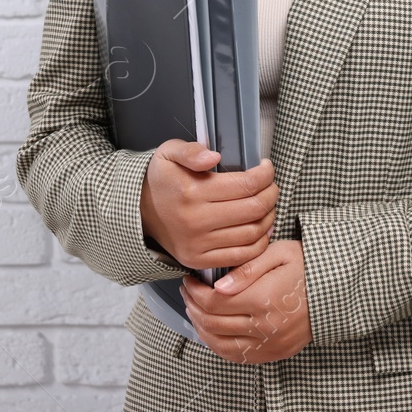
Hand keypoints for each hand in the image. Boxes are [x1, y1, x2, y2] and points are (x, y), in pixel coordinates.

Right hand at [139, 140, 277, 270]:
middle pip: (253, 209)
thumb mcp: (169, 153)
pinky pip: (240, 256)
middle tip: (271, 185)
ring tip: (267, 204)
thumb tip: (214, 157)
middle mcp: (195, 220)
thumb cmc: (161, 179)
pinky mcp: (198, 260)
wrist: (139, 211)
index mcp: (191, 191)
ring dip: (268, 217)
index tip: (266, 167)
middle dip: (271, 194)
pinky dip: (259, 243)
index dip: (265, 175)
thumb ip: (191, 151)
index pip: (246, 184)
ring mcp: (197, 244)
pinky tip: (261, 228)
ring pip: (252, 233)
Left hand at [181, 238, 310, 363]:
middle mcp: (265, 326)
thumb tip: (218, 286)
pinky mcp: (275, 352)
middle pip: (213, 323)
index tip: (189, 281)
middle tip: (188, 292)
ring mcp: (271, 343)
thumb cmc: (307, 266)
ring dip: (201, 328)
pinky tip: (213, 331)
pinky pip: (238, 356)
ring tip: (195, 311)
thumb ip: (246, 269)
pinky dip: (219, 346)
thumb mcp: (278, 254)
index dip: (195, 292)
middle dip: (193, 306)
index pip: (214, 302)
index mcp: (263, 299)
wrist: (336, 287)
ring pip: (221, 344)